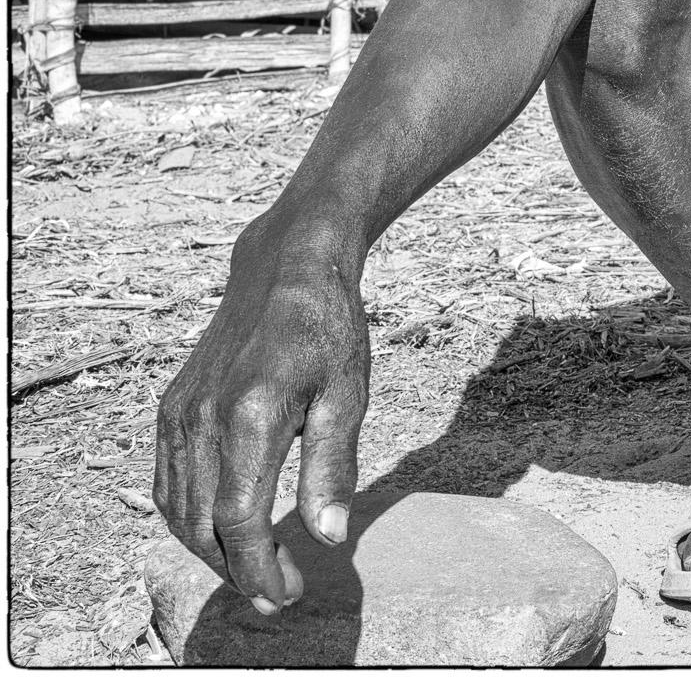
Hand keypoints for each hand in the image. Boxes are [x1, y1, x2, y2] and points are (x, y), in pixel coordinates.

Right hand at [153, 228, 369, 613]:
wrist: (285, 271)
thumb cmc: (327, 330)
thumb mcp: (349, 395)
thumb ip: (334, 467)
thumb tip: (329, 536)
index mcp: (251, 417)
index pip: (240, 521)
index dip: (260, 567)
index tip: (288, 593)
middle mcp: (202, 420)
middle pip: (202, 526)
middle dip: (237, 571)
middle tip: (278, 593)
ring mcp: (178, 414)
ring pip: (178, 510)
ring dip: (211, 551)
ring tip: (256, 569)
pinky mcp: (170, 408)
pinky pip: (168, 482)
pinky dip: (190, 518)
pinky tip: (225, 529)